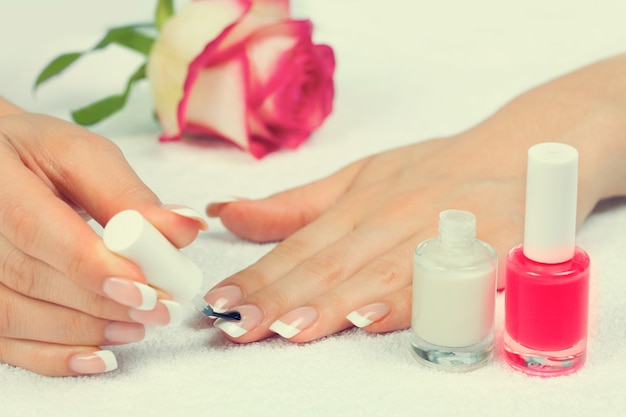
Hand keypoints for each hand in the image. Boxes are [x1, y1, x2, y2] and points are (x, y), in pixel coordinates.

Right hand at [0, 99, 204, 375]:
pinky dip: (53, 356)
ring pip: (14, 316)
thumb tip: (185, 228)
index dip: (90, 263)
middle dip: (101, 301)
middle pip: (28, 277)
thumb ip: (128, 195)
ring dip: (83, 329)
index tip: (145, 285)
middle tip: (158, 309)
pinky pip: (3, 340)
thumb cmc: (38, 156)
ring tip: (138, 327)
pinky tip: (98, 357)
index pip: (34, 227)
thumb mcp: (81, 156)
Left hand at [205, 54, 625, 343]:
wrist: (519, 153)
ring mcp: (434, 233)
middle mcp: (389, 217)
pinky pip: (440, 281)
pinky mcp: (482, 250)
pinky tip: (371, 320)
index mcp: (358, 203)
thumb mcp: (358, 177)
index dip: (258, 275)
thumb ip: (293, 205)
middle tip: (237, 327)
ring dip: (330, 304)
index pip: (298, 246)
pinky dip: (405, 301)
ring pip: (374, 275)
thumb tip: (224, 212)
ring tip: (287, 329)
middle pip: (327, 265)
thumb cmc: (434, 171)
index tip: (221, 301)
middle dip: (279, 299)